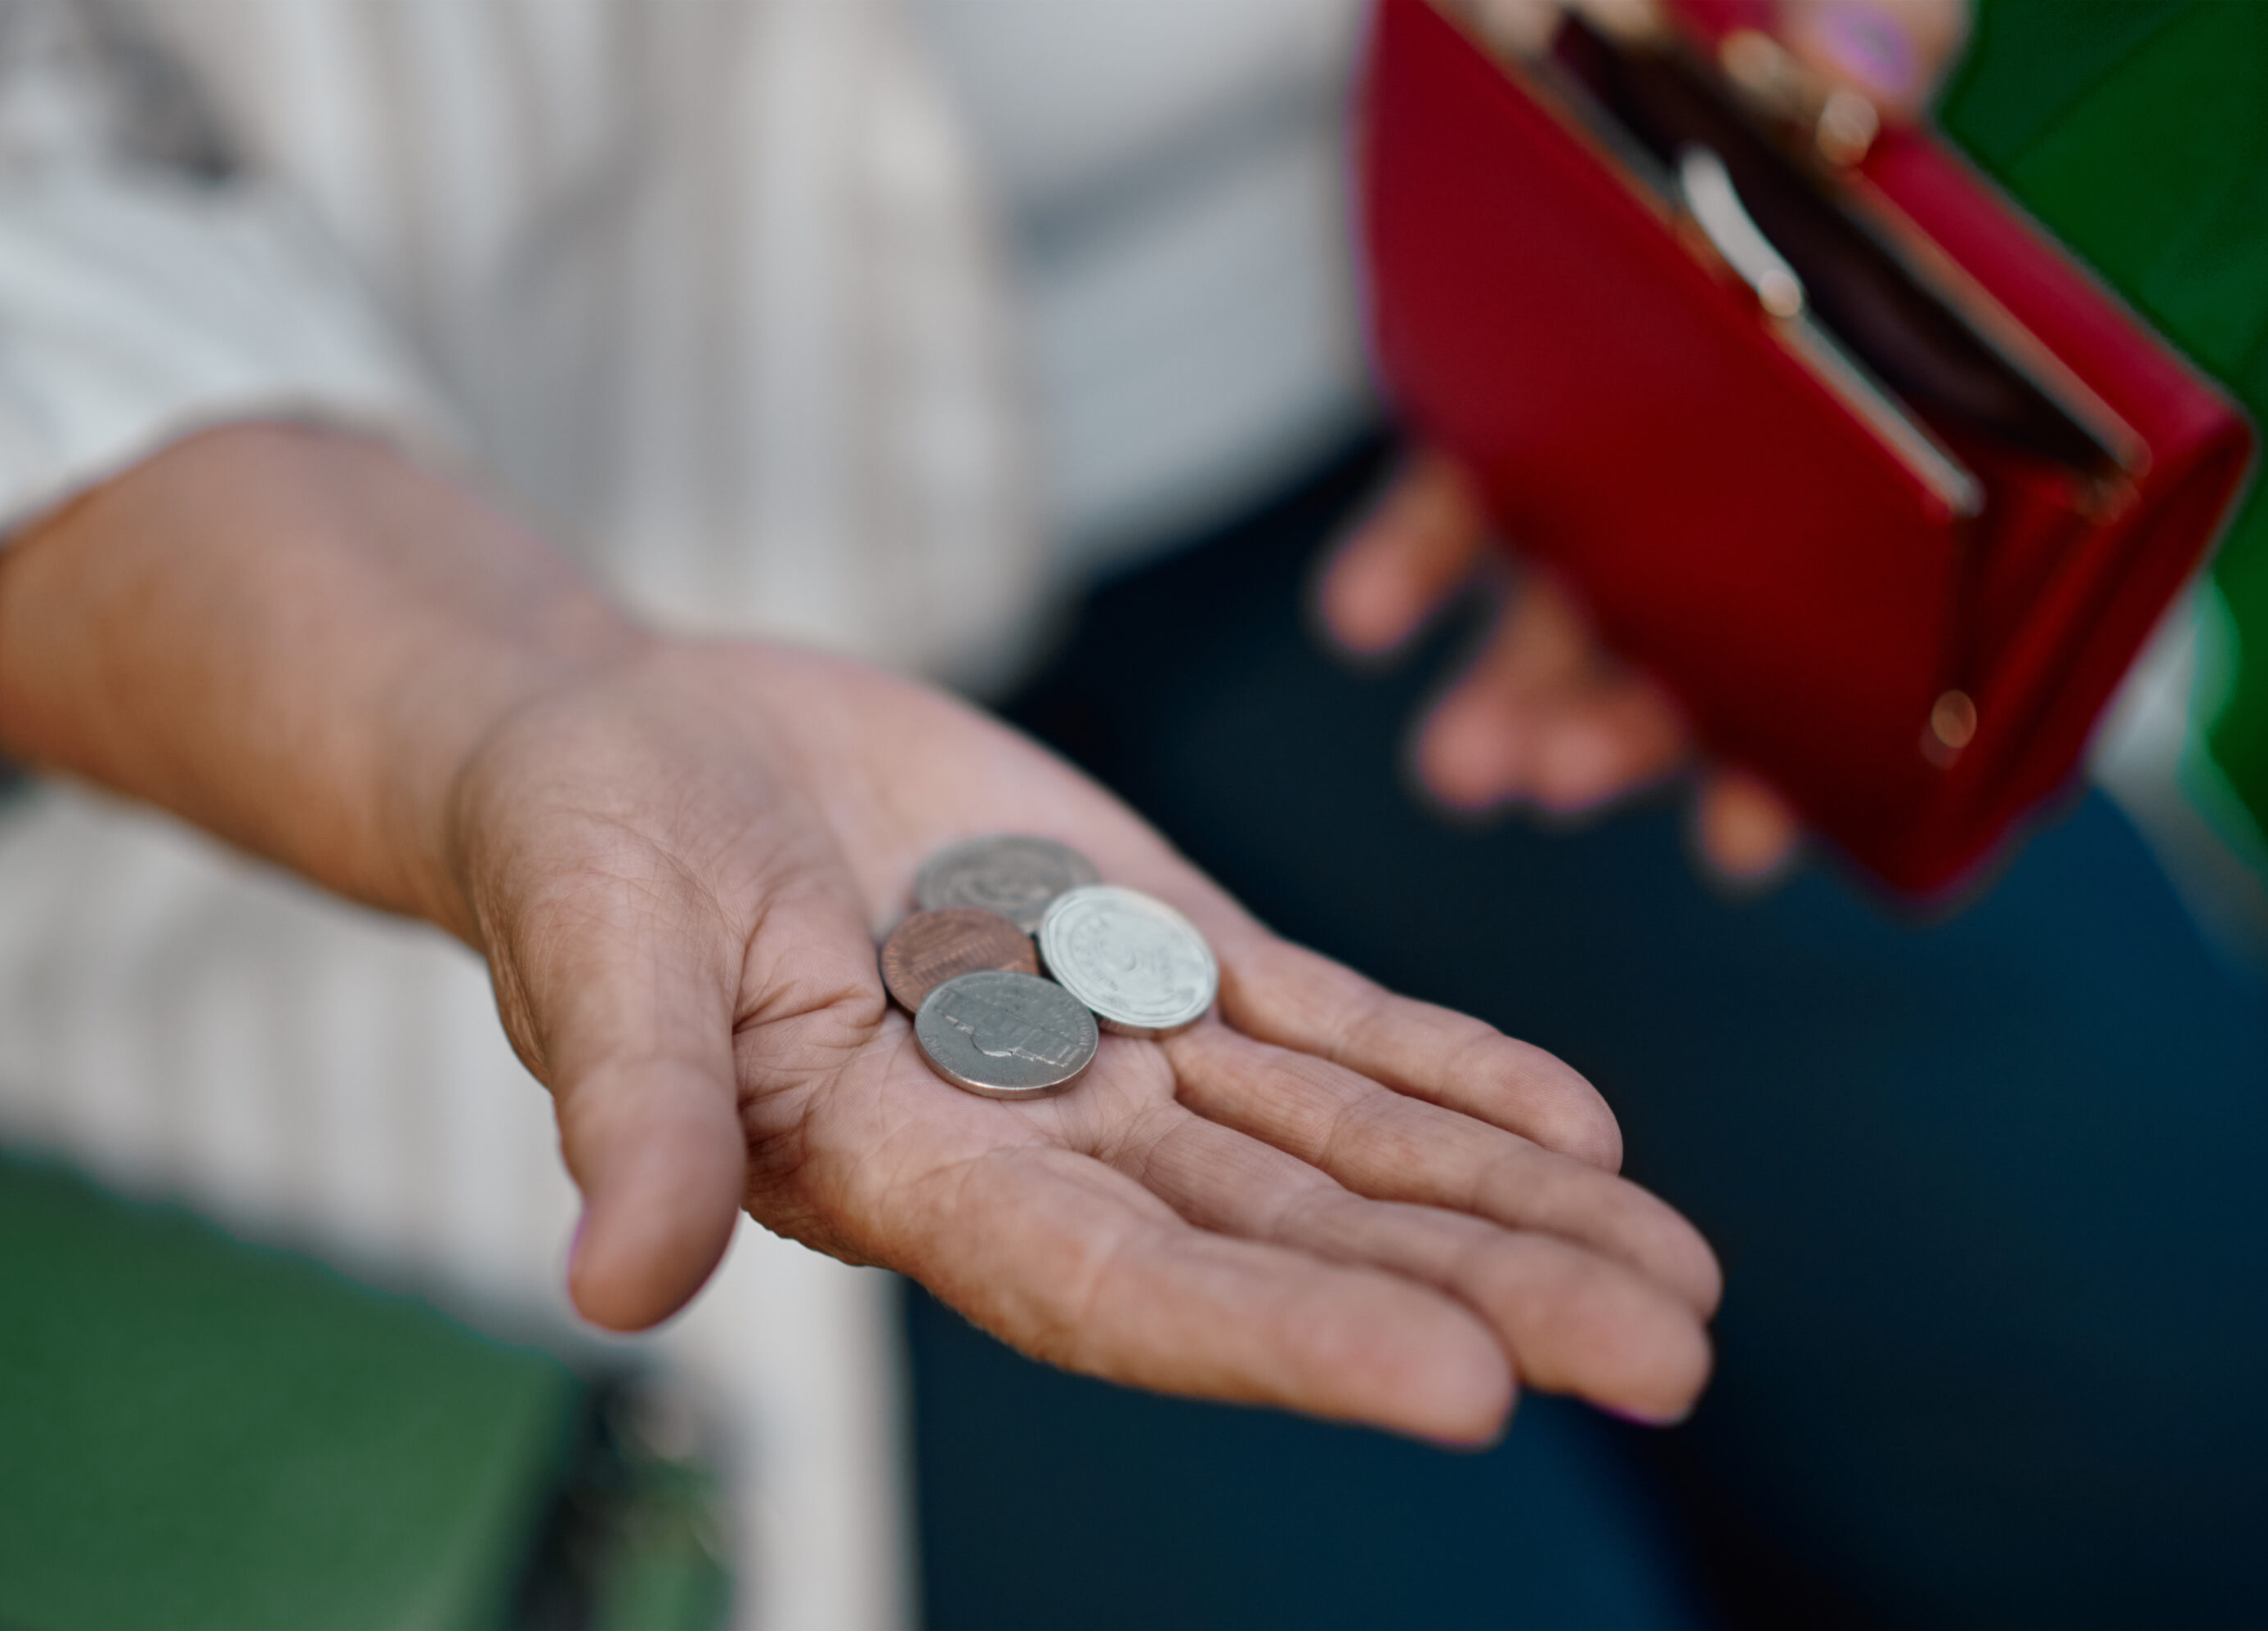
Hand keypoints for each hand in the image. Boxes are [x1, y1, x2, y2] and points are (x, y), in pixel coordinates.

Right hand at [447, 636, 1720, 1440]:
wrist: (647, 747)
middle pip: (1286, 1235)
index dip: (1287, 1336)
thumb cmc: (586, 860)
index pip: (1122, 1283)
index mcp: (911, 1175)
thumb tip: (619, 1279)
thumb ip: (635, 1107)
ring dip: (1509, 1205)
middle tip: (1672, 1360)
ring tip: (1682, 1283)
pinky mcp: (1155, 941)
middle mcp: (1042, 1141)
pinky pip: (1327, 1023)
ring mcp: (1114, 1045)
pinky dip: (1448, 1074)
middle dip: (1478, 1292)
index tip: (1472, 1388)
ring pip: (1341, 1144)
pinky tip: (1580, 1132)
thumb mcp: (600, 960)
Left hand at [1322, 1, 1975, 879]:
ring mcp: (1632, 452)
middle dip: (1622, 731)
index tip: (1741, 840)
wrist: (1619, 9)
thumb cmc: (1758, 31)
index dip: (1808, 748)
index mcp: (1873, 417)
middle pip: (1699, 642)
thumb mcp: (1838, 6)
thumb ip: (1871, 34)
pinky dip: (1411, 568)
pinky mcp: (1514, 407)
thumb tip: (1863, 76)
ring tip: (1464, 762)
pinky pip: (1459, 510)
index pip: (1872, 623)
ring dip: (1516, 697)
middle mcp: (1753, 465)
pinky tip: (1365, 616)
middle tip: (1556, 778)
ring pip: (1576, 609)